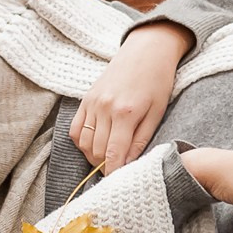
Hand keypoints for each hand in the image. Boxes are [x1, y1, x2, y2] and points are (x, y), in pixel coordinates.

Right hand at [72, 22, 191, 170]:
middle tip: (116, 171)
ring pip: (84, 143)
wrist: (146, 50)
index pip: (113, 154)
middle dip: (105, 166)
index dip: (114, 172)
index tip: (118, 183)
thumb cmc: (158, 81)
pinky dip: (82, 142)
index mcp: (126, 113)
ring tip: (107, 159)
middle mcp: (105, 108)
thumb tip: (129, 164)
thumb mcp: (157, 112)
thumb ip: (142, 140)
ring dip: (93, 157)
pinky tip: (94, 145)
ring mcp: (92, 103)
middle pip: (97, 152)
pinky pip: (75, 129)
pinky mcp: (85, 99)